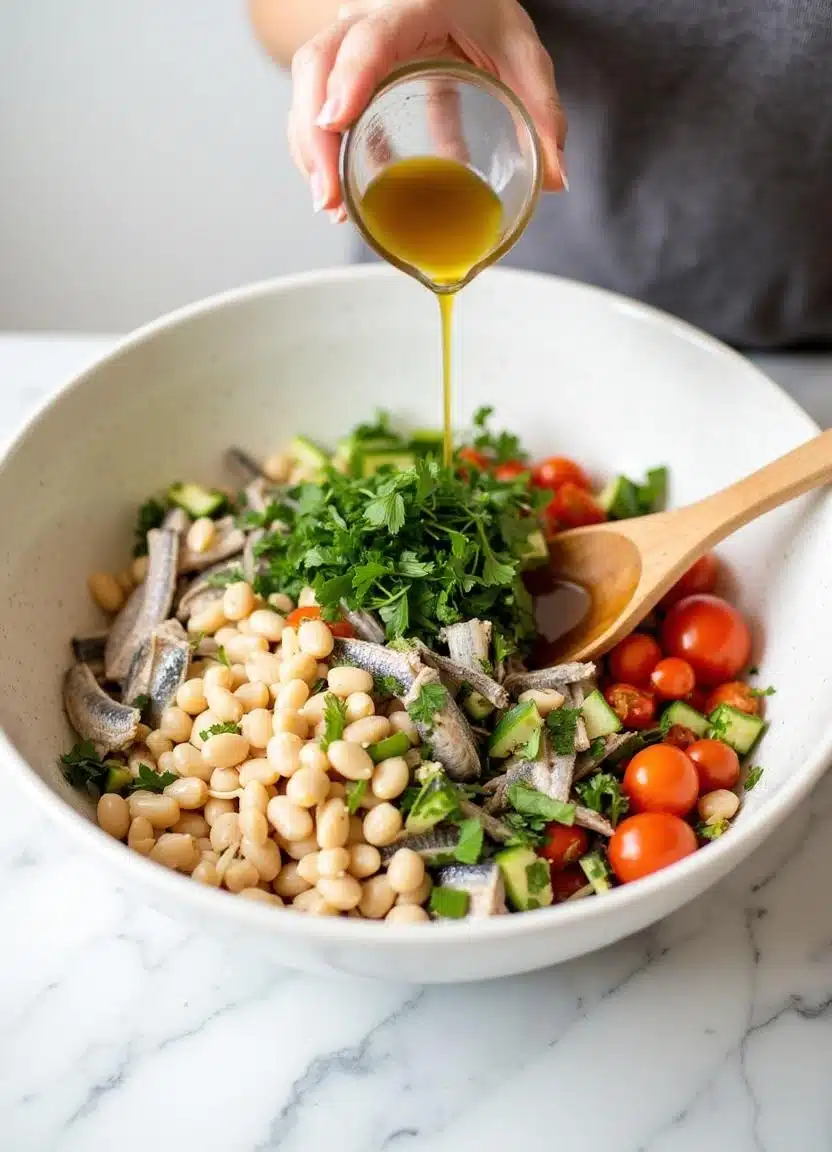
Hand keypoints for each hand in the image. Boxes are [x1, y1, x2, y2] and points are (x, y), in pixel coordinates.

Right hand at [288, 0, 567, 218]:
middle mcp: (371, 17)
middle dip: (314, 136)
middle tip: (329, 199)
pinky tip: (337, 194)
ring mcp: (350, 43)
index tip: (337, 123)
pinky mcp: (346, 72)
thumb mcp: (522, 54)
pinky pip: (319, 106)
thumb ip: (542, 111)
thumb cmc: (485, 14)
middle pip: (317, 66)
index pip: (370, 39)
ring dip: (311, 151)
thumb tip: (558, 180)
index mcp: (414, 6)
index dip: (350, 79)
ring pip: (307, 87)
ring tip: (332, 208)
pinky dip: (322, 151)